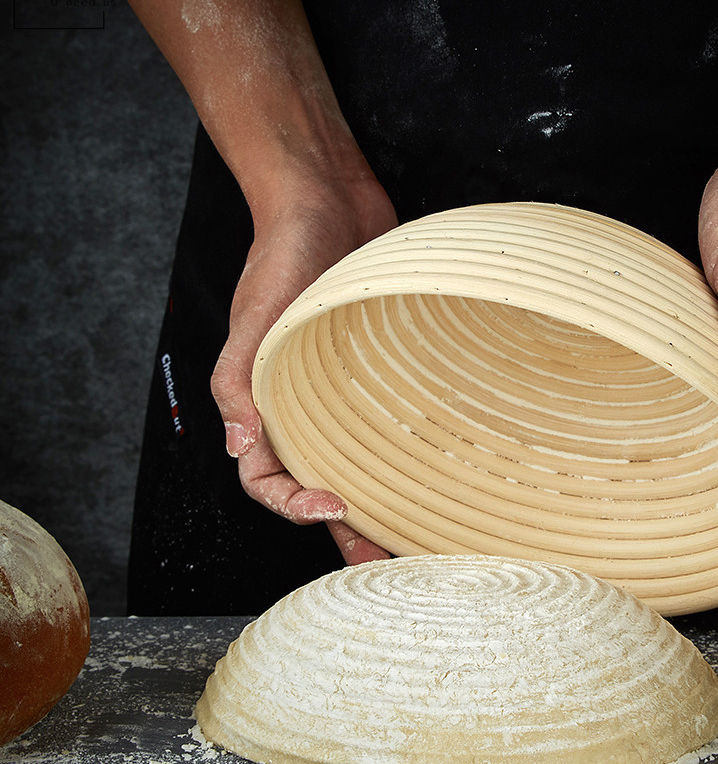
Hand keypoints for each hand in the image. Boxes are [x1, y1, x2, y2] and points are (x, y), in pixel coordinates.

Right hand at [210, 173, 398, 564]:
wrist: (328, 203)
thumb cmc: (283, 256)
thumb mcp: (255, 319)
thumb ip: (238, 384)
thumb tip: (240, 449)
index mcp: (263, 403)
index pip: (264, 478)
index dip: (292, 505)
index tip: (334, 509)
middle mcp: (301, 406)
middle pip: (316, 483)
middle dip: (344, 528)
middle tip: (382, 560)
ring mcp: (341, 393)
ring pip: (356, 463)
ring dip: (379, 502)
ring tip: (412, 540)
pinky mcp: (379, 375)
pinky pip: (388, 425)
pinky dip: (403, 454)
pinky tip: (434, 474)